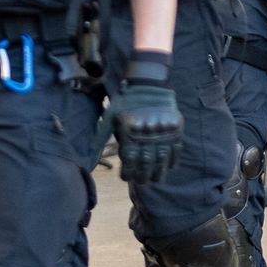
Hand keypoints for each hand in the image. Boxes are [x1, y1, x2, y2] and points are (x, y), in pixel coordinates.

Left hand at [112, 52, 182, 182]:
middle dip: (143, 175)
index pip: (129, 159)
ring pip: (162, 158)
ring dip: (159, 171)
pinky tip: (170, 166)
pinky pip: (176, 148)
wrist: (148, 84)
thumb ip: (102, 136)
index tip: (127, 177)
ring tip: (156, 179)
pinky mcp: (176, 127)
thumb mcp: (110, 116)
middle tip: (143, 182)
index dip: (128, 172)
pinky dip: (174, 159)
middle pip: (146, 162)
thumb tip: (91, 153)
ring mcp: (163, 131)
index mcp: (130, 131)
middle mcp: (146, 133)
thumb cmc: (126, 101)